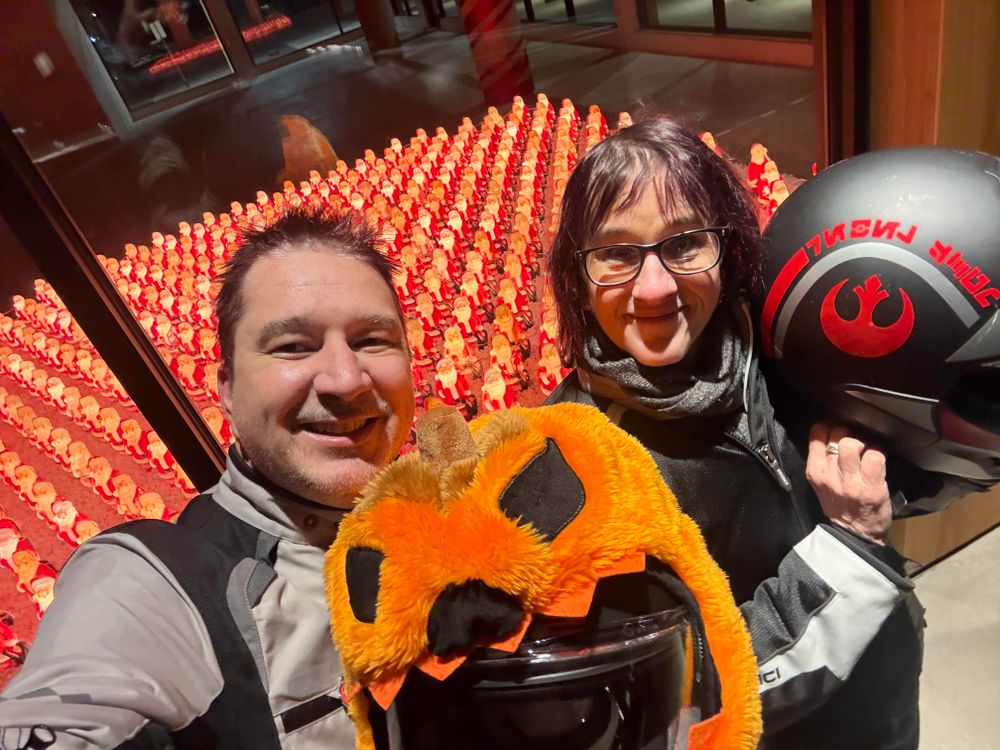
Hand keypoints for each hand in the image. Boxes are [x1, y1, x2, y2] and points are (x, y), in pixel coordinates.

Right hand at [806, 423, 891, 544]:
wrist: (856, 536)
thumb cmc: (840, 507)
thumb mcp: (821, 484)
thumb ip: (823, 461)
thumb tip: (832, 433)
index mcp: (815, 472)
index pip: (817, 433)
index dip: (830, 427)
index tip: (838, 432)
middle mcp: (829, 475)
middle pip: (837, 434)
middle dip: (849, 433)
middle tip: (856, 444)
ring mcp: (850, 482)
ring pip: (852, 444)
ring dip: (864, 443)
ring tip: (867, 451)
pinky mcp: (871, 487)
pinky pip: (875, 457)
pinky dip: (879, 454)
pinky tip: (878, 463)